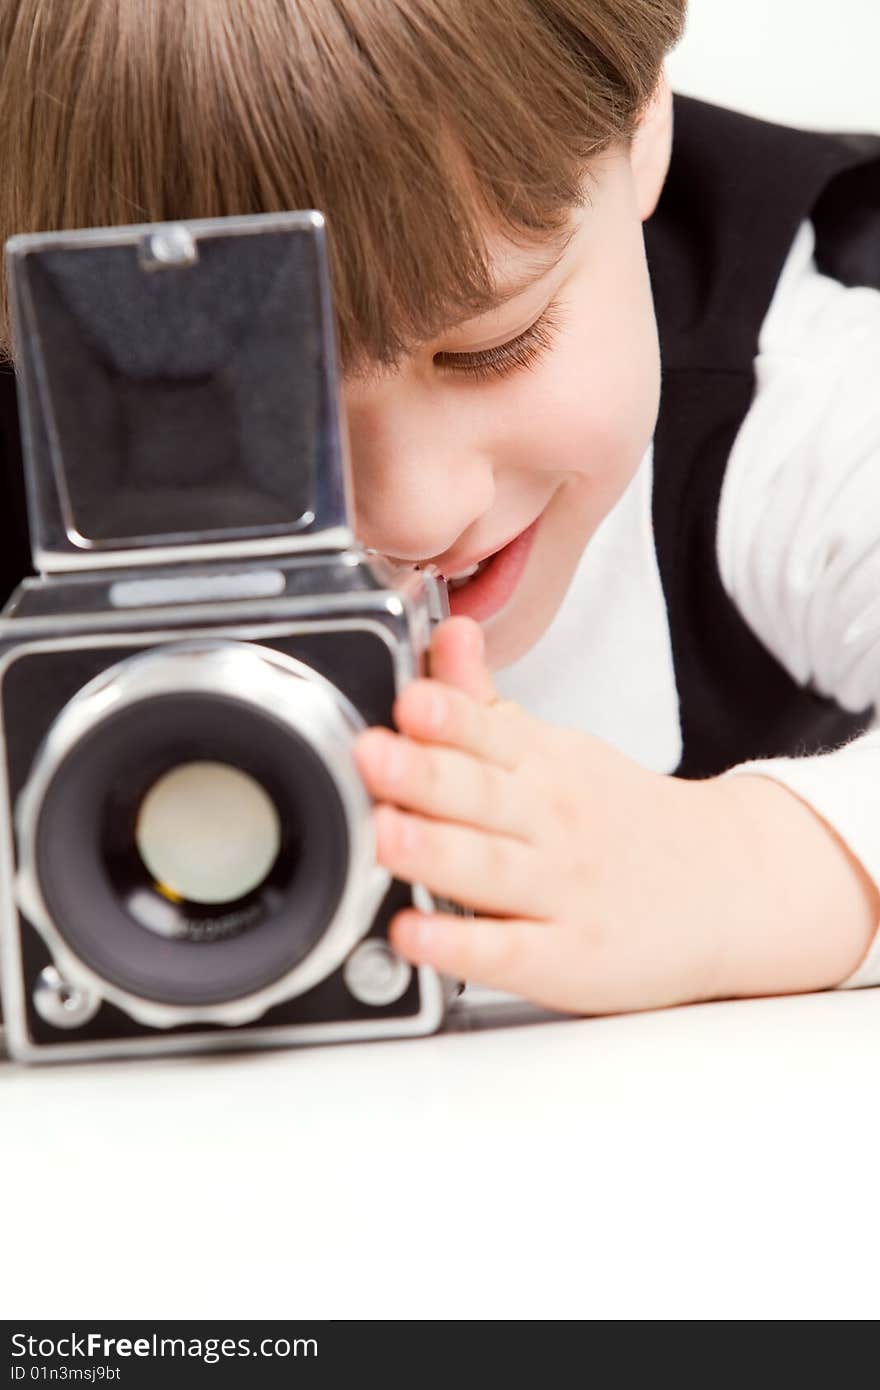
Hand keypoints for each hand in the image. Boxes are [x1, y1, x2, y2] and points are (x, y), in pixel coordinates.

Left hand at [353, 616, 742, 1015]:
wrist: (733, 884)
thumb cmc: (621, 819)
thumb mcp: (557, 750)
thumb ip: (483, 702)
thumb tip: (446, 633)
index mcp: (542, 765)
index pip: (488, 731)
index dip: (446, 716)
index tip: (409, 700)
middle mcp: (549, 822)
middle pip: (481, 794)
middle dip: (424, 773)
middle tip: (373, 756)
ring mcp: (561, 891)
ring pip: (489, 869)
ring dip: (435, 851)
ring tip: (385, 835)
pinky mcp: (567, 959)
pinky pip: (508, 952)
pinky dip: (460, 947)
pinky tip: (414, 936)